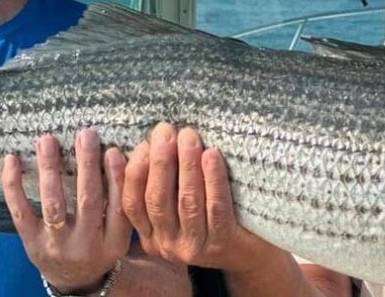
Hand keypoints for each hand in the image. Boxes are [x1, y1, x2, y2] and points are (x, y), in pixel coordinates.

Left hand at [2, 130, 130, 293]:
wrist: (73, 280)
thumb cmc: (98, 246)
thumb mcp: (117, 233)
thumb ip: (120, 202)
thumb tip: (118, 156)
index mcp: (113, 242)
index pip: (118, 206)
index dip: (116, 177)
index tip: (112, 150)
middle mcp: (86, 244)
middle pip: (88, 201)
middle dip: (86, 165)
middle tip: (85, 135)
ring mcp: (56, 244)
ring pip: (54, 204)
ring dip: (50, 169)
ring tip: (47, 141)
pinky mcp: (30, 241)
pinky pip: (21, 211)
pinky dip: (14, 185)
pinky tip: (13, 160)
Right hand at [122, 123, 276, 273]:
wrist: (252, 253)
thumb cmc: (212, 219)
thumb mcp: (179, 205)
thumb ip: (161, 184)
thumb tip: (139, 145)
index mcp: (151, 235)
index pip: (132, 203)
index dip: (134, 172)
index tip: (142, 144)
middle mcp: (168, 246)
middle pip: (157, 199)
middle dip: (160, 161)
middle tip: (165, 131)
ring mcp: (195, 247)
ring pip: (187, 202)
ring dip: (186, 165)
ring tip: (189, 137)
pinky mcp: (223, 243)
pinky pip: (216, 207)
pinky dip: (213, 179)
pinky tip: (212, 155)